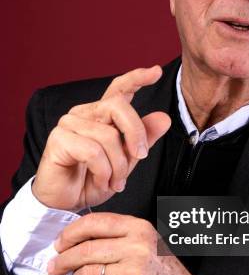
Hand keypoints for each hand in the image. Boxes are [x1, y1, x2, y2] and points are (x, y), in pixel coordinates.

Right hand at [32, 65, 170, 211]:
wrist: (68, 203)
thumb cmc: (93, 180)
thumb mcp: (126, 161)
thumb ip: (143, 139)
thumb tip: (164, 118)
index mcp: (102, 115)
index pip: (119, 89)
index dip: (137, 78)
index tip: (156, 71)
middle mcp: (85, 113)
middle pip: (118, 106)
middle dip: (136, 134)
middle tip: (141, 157)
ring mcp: (69, 123)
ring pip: (108, 136)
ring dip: (118, 166)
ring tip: (115, 182)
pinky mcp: (58, 139)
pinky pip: (93, 152)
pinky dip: (103, 171)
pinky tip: (100, 181)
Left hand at [48, 213, 223, 274]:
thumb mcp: (149, 243)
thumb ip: (120, 236)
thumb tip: (80, 238)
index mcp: (140, 230)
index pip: (95, 223)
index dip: (71, 233)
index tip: (61, 242)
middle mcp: (136, 248)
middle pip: (85, 249)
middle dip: (64, 259)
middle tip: (55, 265)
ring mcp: (132, 274)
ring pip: (86, 273)